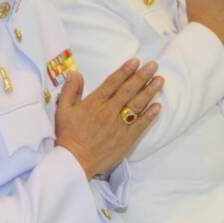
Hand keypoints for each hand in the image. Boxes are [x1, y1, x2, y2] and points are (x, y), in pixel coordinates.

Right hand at [55, 59, 162, 177]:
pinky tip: (158, 106)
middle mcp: (109, 112)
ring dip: (150, 92)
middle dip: (142, 76)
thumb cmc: (68, 134)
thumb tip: (76, 73)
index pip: (112, 83)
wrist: (75, 161)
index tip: (136, 61)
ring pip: (137, 105)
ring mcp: (119, 126)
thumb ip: (70, 89)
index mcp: (94, 103)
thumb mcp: (63, 109)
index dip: (125, 71)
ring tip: (160, 80)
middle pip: (128, 90)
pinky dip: (150, 115)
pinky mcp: (126, 139)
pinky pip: (141, 125)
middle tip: (153, 65)